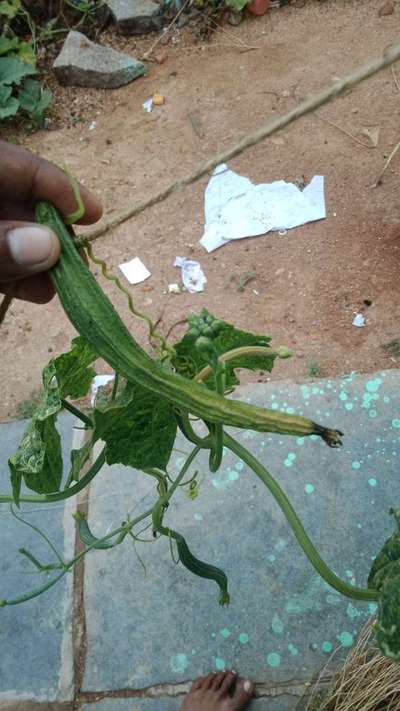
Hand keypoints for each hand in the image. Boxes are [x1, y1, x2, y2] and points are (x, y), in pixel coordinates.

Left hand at [0, 141, 101, 303]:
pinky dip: (14, 271)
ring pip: (10, 231)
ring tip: (62, 286)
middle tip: (79, 262)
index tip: (94, 215)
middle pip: (20, 201)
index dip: (61, 189)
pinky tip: (37, 292)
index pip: (23, 166)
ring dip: (38, 259)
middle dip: (51, 233)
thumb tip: (48, 246)